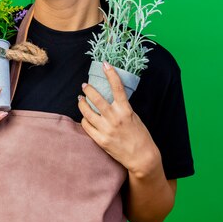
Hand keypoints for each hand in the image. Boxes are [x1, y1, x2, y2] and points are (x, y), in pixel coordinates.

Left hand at [77, 61, 160, 175]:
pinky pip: (86, 126)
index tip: (105, 64)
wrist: (142, 157)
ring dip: (82, 103)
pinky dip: (84, 120)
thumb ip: (122, 108)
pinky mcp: (100, 140)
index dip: (111, 74)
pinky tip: (85, 117)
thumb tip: (111, 98)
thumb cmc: (140, 136)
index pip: (117, 88)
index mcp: (126, 110)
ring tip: (80, 99)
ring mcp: (106, 130)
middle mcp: (115, 118)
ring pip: (87, 112)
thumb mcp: (135, 117)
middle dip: (88, 89)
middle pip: (96, 99)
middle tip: (85, 85)